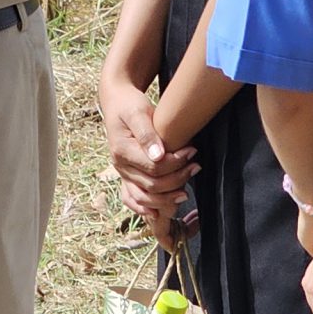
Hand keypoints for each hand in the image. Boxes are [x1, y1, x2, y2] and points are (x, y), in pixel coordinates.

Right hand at [99, 79, 195, 216]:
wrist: (116, 102)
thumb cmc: (129, 104)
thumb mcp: (138, 112)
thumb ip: (147, 133)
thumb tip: (159, 155)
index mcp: (122, 151)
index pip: (153, 167)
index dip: (175, 163)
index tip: (192, 152)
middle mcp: (120, 166)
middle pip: (151, 185)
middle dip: (177, 179)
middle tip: (196, 166)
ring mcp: (122, 173)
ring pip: (144, 197)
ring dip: (166, 198)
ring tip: (186, 190)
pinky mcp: (126, 175)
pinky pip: (132, 198)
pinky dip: (145, 208)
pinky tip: (160, 211)